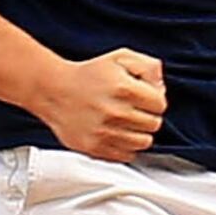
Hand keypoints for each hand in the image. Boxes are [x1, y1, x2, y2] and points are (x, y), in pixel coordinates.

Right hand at [37, 48, 166, 160]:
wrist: (54, 91)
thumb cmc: (88, 75)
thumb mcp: (120, 58)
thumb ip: (148, 67)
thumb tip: (161, 87)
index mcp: (124, 88)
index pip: (160, 105)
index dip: (154, 100)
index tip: (144, 99)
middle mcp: (115, 112)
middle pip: (154, 124)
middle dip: (147, 116)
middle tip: (133, 110)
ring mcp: (105, 132)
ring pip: (143, 142)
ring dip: (138, 133)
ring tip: (125, 123)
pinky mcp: (95, 148)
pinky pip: (127, 156)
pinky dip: (125, 147)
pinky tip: (116, 134)